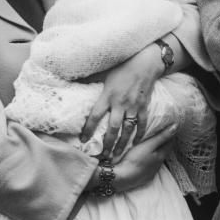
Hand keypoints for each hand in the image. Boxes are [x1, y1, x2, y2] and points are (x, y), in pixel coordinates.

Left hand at [80, 43, 164, 158]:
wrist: (145, 63)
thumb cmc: (122, 67)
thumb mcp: (104, 74)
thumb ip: (92, 82)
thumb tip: (74, 82)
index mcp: (108, 95)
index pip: (96, 116)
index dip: (88, 129)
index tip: (83, 140)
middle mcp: (120, 103)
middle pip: (113, 128)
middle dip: (108, 144)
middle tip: (102, 156)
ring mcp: (133, 106)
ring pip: (128, 129)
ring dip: (122, 144)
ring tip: (117, 155)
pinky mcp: (144, 106)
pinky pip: (142, 123)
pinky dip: (139, 134)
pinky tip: (135, 143)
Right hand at [105, 123, 177, 192]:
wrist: (122, 178)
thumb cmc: (134, 159)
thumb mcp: (148, 145)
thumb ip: (161, 137)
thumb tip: (176, 127)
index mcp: (161, 156)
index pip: (170, 143)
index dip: (170, 134)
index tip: (168, 126)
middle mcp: (158, 165)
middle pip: (164, 151)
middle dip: (163, 142)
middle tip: (160, 133)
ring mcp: (151, 172)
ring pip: (156, 159)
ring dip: (156, 152)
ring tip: (151, 144)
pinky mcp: (143, 177)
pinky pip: (149, 166)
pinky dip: (149, 160)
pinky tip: (143, 158)